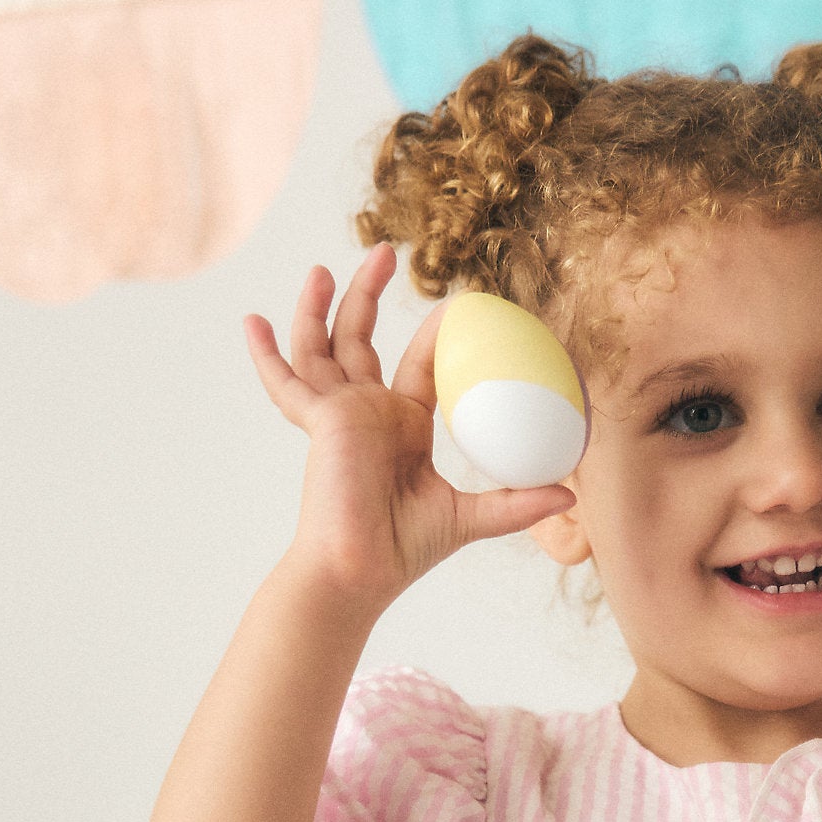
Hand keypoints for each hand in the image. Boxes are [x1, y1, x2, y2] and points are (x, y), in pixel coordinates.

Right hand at [244, 243, 576, 607]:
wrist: (361, 570)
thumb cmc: (405, 550)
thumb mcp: (470, 518)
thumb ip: (516, 503)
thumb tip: (570, 495)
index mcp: (402, 426)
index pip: (420, 364)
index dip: (437, 333)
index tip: (460, 301)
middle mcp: (367, 413)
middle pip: (360, 339)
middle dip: (366, 294)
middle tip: (384, 251)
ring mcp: (337, 416)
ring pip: (322, 348)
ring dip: (319, 307)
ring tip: (322, 269)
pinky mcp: (317, 423)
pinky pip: (286, 384)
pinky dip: (266, 354)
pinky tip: (251, 322)